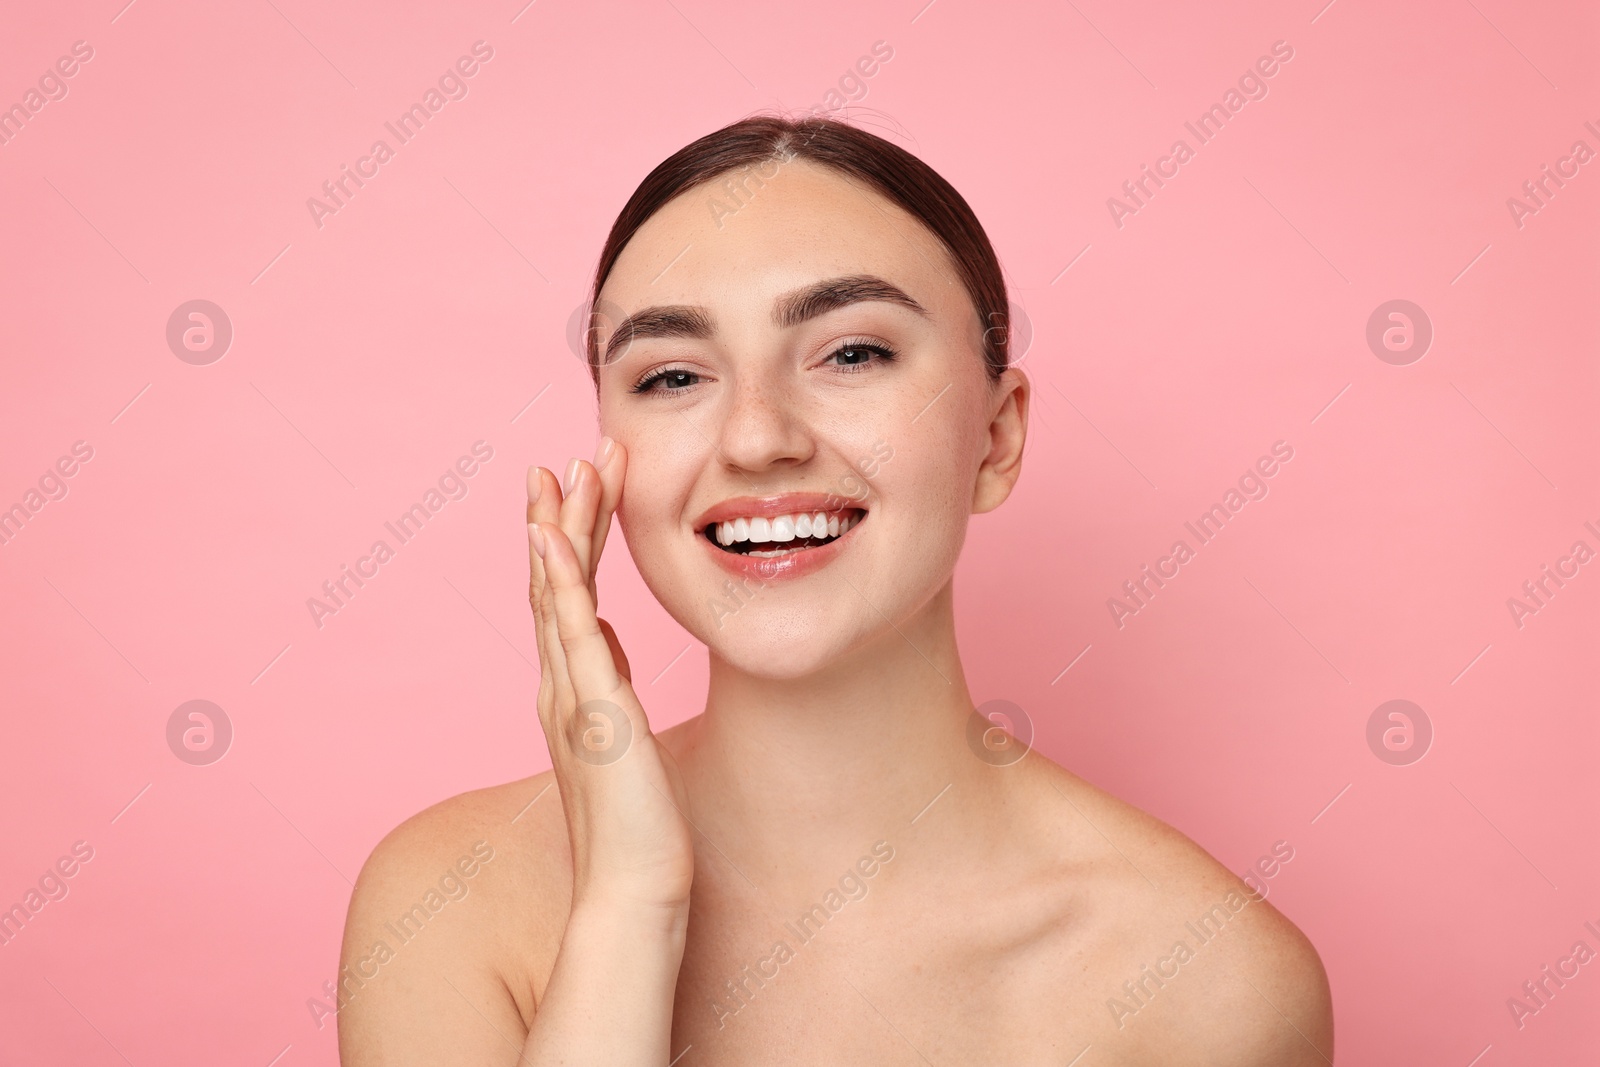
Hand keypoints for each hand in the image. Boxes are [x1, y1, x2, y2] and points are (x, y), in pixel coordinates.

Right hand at [526, 438, 693, 917]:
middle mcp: (560, 683)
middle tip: (563, 458)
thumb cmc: (637, 821)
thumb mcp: (624, 732)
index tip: (576, 486)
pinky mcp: (592, 709)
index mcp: (573, 687)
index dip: (570, 539)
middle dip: (560, 516)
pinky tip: (550, 537)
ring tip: (561, 471)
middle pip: (553, 582)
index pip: (567, 596)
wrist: (633, 885)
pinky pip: (568, 632)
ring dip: (558, 529)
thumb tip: (610, 638)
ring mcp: (570, 694)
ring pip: (556, 594)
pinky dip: (556, 580)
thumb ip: (609, 682)